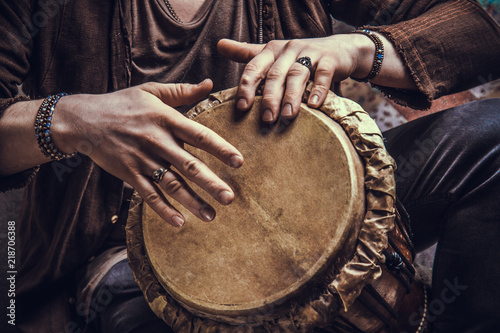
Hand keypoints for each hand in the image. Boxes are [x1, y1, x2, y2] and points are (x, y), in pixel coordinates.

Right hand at [53, 80, 243, 226]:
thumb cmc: (122, 104)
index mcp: (165, 119)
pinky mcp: (129, 174)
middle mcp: (156, 141)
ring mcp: (142, 160)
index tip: (239, 162)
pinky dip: (163, 210)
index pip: (199, 135)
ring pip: (171, 184)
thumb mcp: (151, 91)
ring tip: (211, 216)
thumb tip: (210, 84)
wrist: (83, 120)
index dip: (220, 148)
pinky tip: (179, 222)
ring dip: (191, 202)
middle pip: (188, 165)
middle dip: (210, 183)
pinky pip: (148, 195)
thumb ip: (182, 91)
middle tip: (229, 198)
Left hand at [217, 35, 372, 121]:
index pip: (254, 67)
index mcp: (272, 50)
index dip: (247, 86)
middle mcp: (289, 49)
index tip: (241, 107)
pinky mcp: (330, 60)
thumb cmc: (300, 56)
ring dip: (291, 96)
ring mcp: (310, 53)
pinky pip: (323, 75)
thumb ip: (247, 52)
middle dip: (269, 98)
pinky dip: (318, 89)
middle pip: (275, 74)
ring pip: (297, 74)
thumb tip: (219, 45)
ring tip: (287, 116)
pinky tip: (313, 105)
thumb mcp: (273, 54)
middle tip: (266, 120)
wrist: (340, 49)